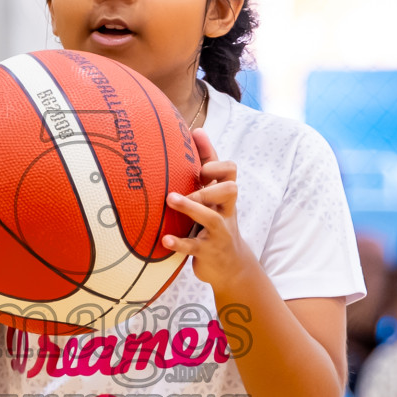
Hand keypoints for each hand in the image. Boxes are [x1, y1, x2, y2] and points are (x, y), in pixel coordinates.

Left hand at [162, 129, 255, 291]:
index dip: (216, 166)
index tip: (200, 168)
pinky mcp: (209, 253)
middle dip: (209, 187)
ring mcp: (219, 233)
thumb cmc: (216, 222)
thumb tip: (197, 129)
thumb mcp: (214, 196)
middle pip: (230, 190)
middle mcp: (226, 212)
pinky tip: (164, 239)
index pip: (231, 172)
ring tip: (170, 199)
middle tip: (186, 186)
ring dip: (192, 207)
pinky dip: (180, 243)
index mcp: (225, 196)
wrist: (232, 267)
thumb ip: (207, 165)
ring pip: (212, 218)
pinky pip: (195, 247)